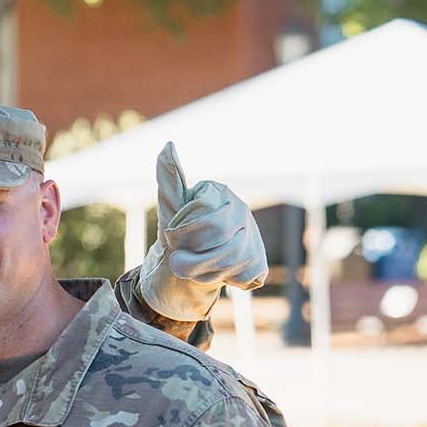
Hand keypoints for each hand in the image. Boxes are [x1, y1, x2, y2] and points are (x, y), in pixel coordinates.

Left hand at [139, 142, 267, 320]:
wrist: (181, 269)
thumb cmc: (176, 235)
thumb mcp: (170, 209)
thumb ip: (169, 178)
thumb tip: (167, 145)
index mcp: (225, 196)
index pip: (210, 225)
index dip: (183, 238)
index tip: (170, 238)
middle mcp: (245, 213)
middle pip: (224, 248)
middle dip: (192, 260)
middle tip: (178, 259)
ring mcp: (255, 239)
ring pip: (232, 265)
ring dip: (203, 273)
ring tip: (192, 268)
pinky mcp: (259, 265)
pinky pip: (242, 278)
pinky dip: (222, 282)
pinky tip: (213, 274)